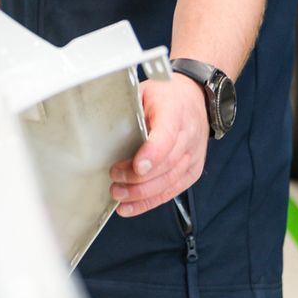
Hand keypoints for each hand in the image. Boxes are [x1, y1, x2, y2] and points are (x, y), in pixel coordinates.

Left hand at [109, 76, 208, 216]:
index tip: (137, 167)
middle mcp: (188, 136)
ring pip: (169, 181)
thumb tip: (101, 123)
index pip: (167, 137)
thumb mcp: (145, 91)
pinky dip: (150, 201)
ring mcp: (193, 156)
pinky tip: (131, 207)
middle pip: (166, 165)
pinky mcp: (192, 171)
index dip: (153, 154)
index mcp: (174, 112)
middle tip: (114, 179)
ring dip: (141, 193)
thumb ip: (129, 108)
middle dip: (138, 178)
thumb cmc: (166, 96)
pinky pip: (172, 190)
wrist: (196, 99)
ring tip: (118, 194)